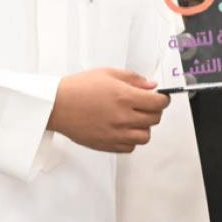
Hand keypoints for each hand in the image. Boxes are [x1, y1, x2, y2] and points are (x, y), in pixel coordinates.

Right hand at [47, 68, 169, 152]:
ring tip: (135, 119)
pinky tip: (123, 129)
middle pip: (155, 119)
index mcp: (125, 97)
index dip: (163, 99)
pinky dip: (131, 139)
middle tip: (147, 105)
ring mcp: (116, 133)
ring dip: (144, 127)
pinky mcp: (107, 145)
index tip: (161, 98)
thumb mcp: (108, 73)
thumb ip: (133, 79)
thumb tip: (151, 86)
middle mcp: (123, 117)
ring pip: (145, 137)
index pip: (158, 103)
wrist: (57, 105)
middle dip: (155, 111)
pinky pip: (130, 147)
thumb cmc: (78, 88)